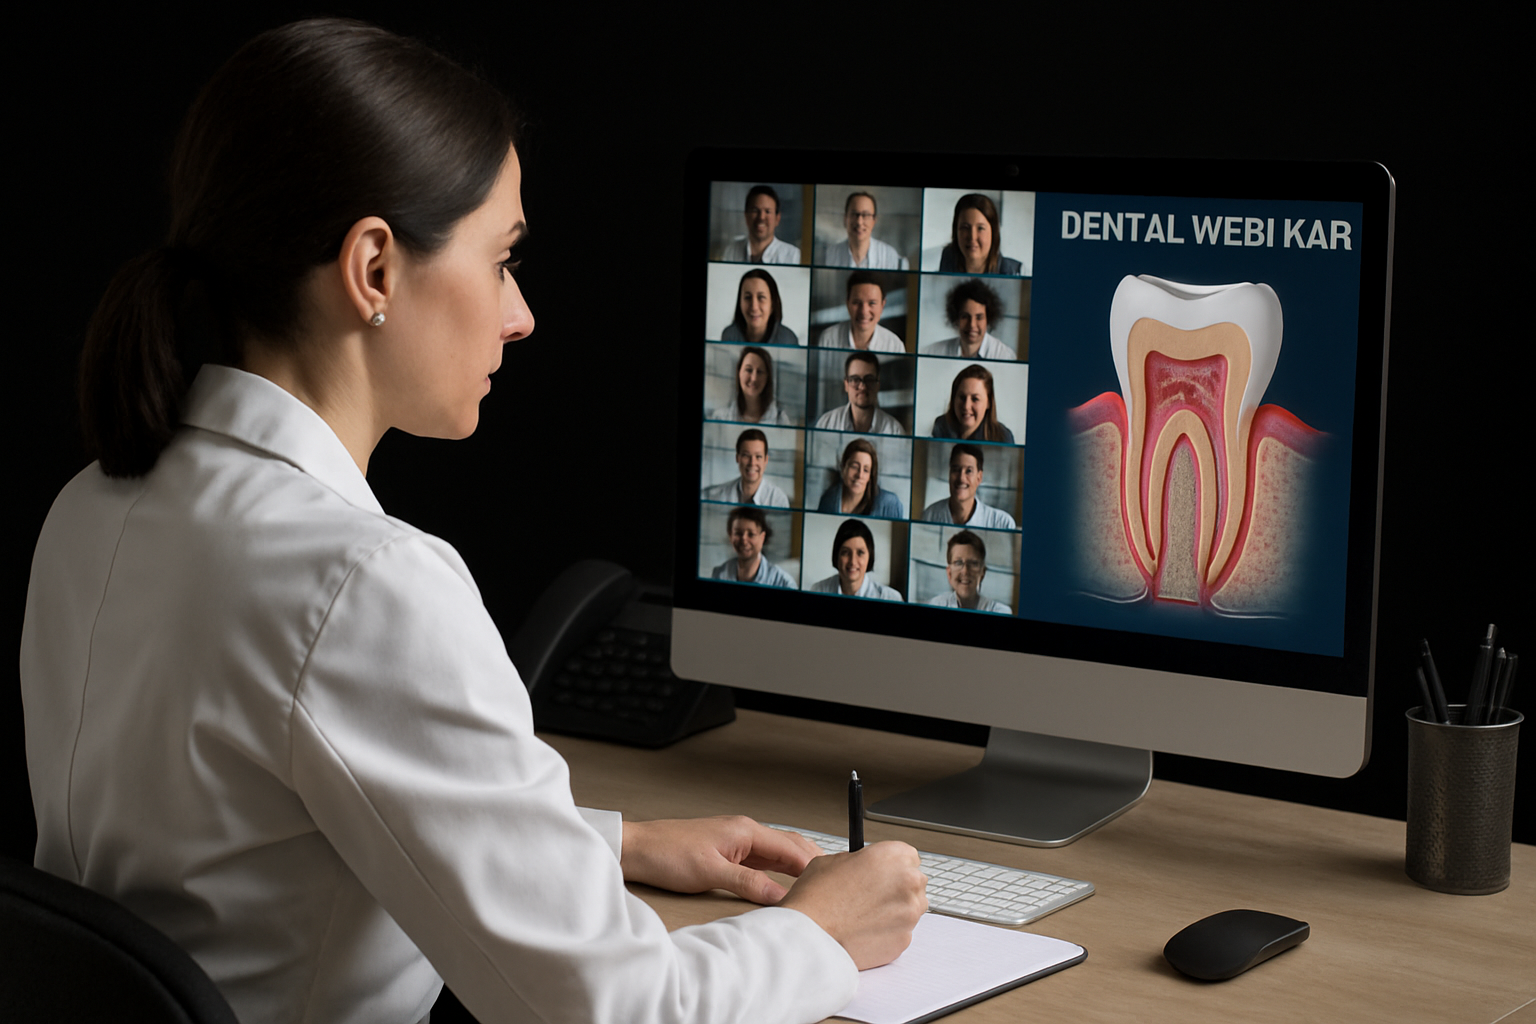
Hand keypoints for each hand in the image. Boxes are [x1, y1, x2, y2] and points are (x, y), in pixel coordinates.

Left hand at [620, 815, 823, 904]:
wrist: (637, 849)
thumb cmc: (667, 854)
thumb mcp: (711, 873)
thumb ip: (749, 884)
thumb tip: (782, 897)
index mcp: (746, 830)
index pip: (792, 848)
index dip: (815, 866)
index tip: (833, 882)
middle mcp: (745, 831)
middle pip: (791, 846)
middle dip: (813, 864)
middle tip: (834, 885)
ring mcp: (736, 841)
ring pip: (778, 854)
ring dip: (797, 868)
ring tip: (816, 886)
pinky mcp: (727, 851)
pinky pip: (762, 860)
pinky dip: (778, 871)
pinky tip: (783, 884)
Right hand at [779, 842, 927, 969]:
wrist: (810, 936)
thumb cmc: (817, 899)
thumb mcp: (832, 860)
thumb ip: (858, 860)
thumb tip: (863, 867)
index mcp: (893, 856)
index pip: (908, 855)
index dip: (891, 864)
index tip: (882, 871)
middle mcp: (908, 883)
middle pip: (914, 882)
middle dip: (896, 887)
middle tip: (870, 894)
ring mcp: (909, 914)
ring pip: (910, 908)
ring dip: (894, 909)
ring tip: (864, 914)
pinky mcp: (904, 940)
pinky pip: (901, 932)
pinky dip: (888, 932)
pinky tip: (865, 929)